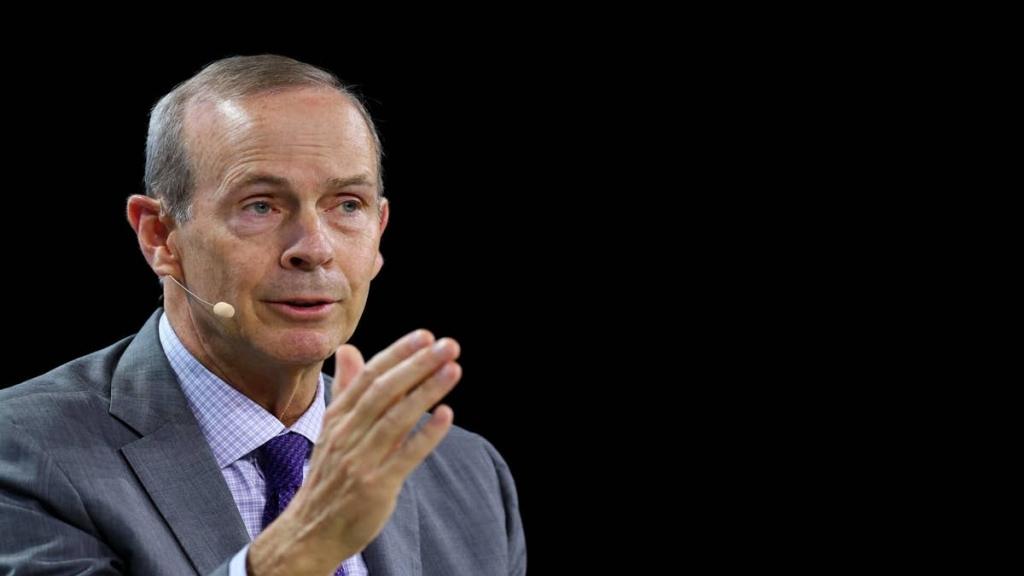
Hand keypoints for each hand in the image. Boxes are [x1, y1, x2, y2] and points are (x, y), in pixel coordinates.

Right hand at [248, 330, 461, 575]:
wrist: (311, 531)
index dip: (398, 354)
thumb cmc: (330, 475)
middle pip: (384, 391)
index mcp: (338, 417)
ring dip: (426, 390)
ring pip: (396, 418)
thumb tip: (350, 350)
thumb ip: (346, 389)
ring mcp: (361, 460)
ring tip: (453, 369)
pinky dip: (427, 434)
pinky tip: (447, 415)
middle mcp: (347, 435)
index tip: (425, 336)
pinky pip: (404, 455)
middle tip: (448, 345)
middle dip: (417, 364)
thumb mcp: (331, 429)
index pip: (369, 377)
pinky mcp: (376, 486)